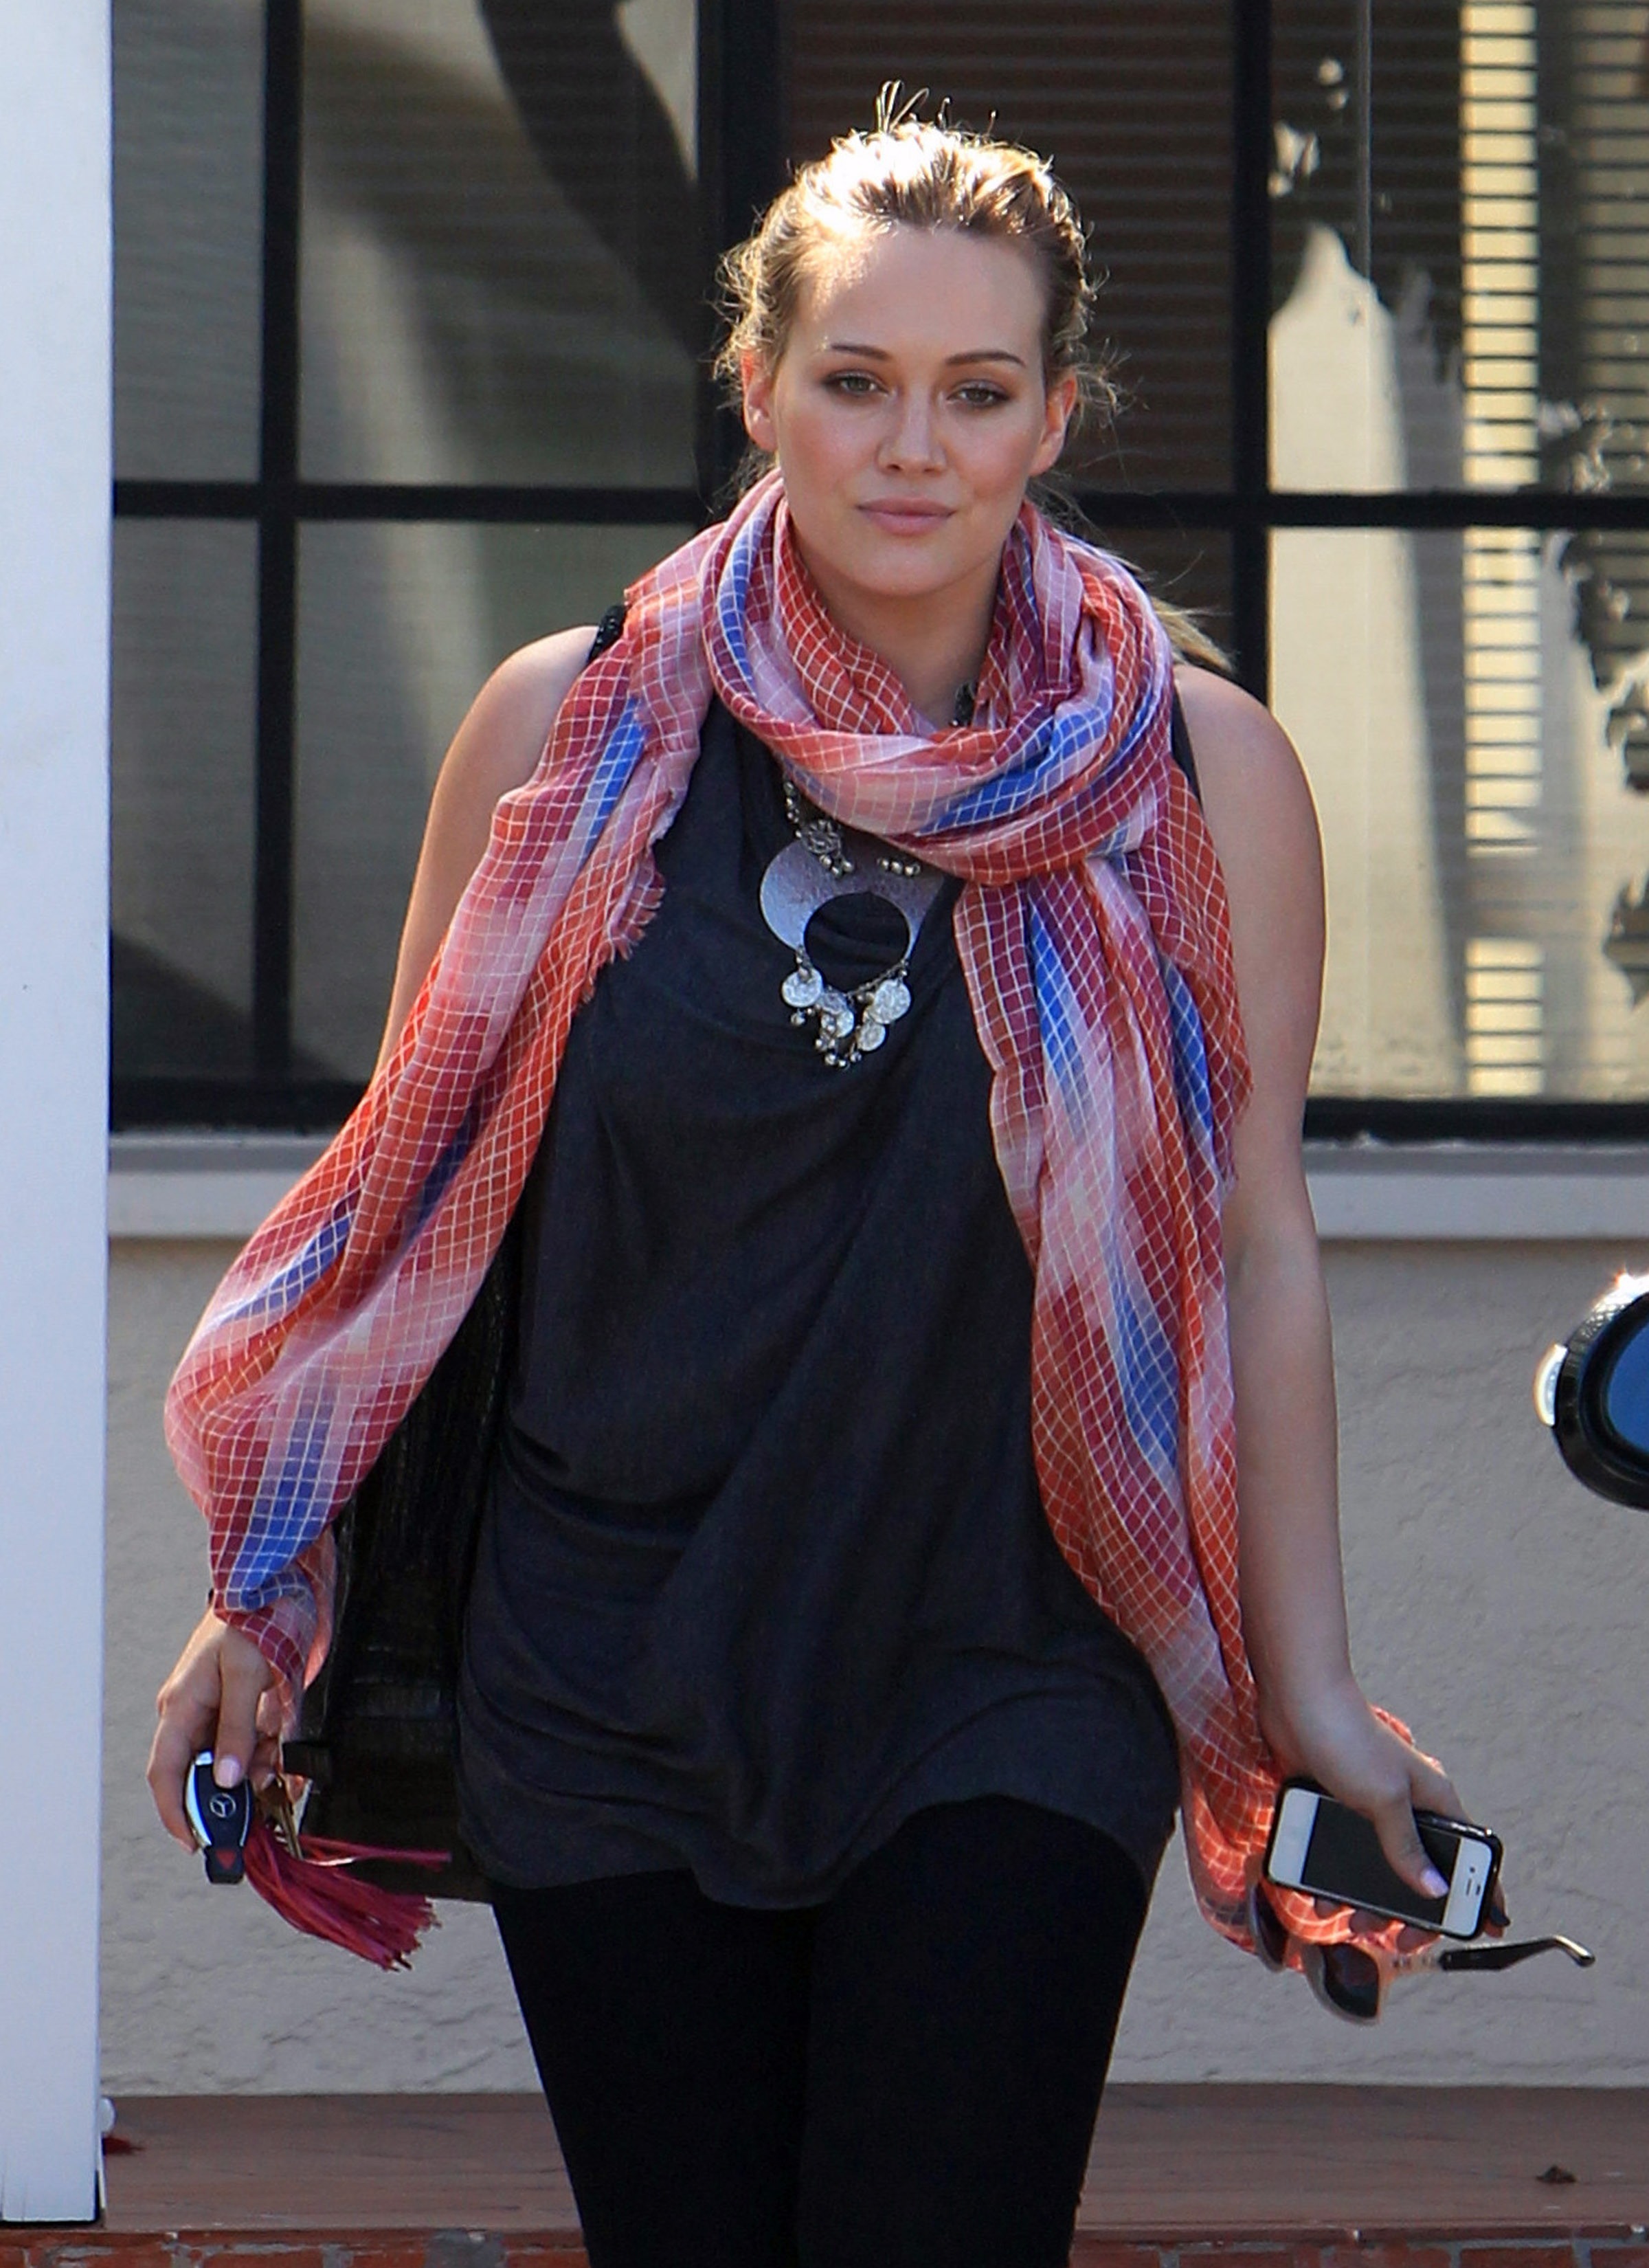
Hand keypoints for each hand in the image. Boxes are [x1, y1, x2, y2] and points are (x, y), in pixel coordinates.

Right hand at [146, 1609, 280, 1849]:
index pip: (165, 1772)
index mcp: (182, 1704)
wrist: (281, 1578)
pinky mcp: (249, 1705)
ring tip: (279, 1778)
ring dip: (256, 1777)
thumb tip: (228, 1779)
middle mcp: (196, 1712)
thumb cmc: (256, 1616)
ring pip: (233, 1762)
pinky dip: (272, 1758)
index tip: (196, 1843)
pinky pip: (255, 1744)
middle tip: (252, 1820)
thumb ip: (236, 1727)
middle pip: (201, 1773)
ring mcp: (222, 1709)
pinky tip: (287, 1765)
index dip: (175, 1812)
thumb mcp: (246, 1672)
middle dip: (226, 1799)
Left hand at [1258, 1672, 1465, 1911]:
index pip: (1468, 1857)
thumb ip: (1407, 1845)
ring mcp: (1371, 1810)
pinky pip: (1340, 1857)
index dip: (1479, 1894)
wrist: (1296, 1700)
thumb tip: (1434, 1890)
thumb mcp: (1384, 1797)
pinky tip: (1317, 1896)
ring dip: (1362, 1901)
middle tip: (1389, 1938)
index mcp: (1434, 1802)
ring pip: (1377, 1872)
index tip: (1483, 1930)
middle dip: (1406, 1912)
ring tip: (1342, 1919)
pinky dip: (1331, 1880)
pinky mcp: (1337, 1808)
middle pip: (1420, 1875)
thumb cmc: (1347, 1736)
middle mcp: (1407, 1809)